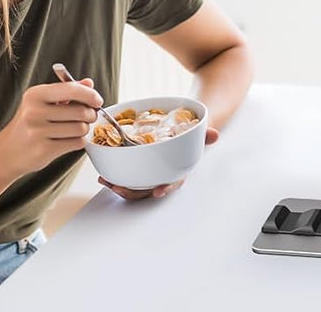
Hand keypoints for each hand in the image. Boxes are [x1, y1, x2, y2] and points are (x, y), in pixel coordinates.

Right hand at [0, 77, 102, 172]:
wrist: (7, 152)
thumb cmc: (28, 124)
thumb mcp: (43, 101)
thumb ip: (67, 90)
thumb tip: (89, 83)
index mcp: (35, 95)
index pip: (71, 89)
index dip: (90, 95)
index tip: (98, 101)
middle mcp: (34, 112)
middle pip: (81, 111)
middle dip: (90, 114)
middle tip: (87, 117)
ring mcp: (37, 132)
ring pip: (81, 128)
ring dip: (83, 129)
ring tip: (74, 129)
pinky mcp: (43, 150)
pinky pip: (76, 143)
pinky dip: (78, 141)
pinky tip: (69, 140)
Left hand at [98, 126, 218, 201]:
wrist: (184, 129)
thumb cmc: (190, 134)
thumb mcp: (198, 132)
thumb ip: (204, 134)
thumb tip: (215, 135)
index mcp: (177, 171)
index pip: (172, 182)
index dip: (165, 188)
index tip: (157, 191)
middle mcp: (161, 176)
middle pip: (147, 190)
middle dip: (131, 191)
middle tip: (117, 186)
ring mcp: (149, 174)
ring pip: (133, 187)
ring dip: (118, 185)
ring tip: (105, 180)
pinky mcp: (139, 169)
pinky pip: (127, 177)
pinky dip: (115, 176)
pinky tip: (105, 173)